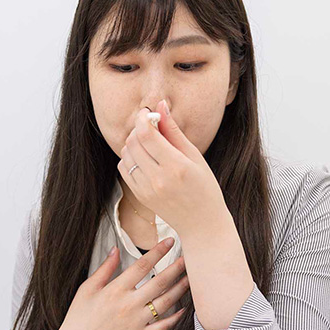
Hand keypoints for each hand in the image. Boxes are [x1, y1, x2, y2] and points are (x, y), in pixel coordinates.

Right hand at [41, 238, 188, 329]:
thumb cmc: (78, 320)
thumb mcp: (86, 289)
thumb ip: (104, 269)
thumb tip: (115, 250)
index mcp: (115, 290)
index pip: (142, 265)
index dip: (158, 251)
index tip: (169, 242)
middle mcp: (129, 305)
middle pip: (160, 282)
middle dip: (176, 268)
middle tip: (188, 258)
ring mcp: (137, 322)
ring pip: (166, 302)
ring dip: (180, 289)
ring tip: (189, 279)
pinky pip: (164, 326)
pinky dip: (176, 317)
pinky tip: (183, 308)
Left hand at [116, 99, 228, 236]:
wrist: (202, 223)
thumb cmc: (205, 188)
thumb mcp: (195, 157)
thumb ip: (174, 131)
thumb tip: (161, 106)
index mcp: (176, 167)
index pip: (147, 135)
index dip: (143, 119)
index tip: (147, 113)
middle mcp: (158, 179)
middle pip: (133, 143)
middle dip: (138, 129)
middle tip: (149, 127)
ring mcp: (147, 190)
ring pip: (125, 155)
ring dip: (133, 144)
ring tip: (148, 143)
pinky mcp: (140, 196)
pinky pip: (124, 170)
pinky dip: (130, 159)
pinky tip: (144, 159)